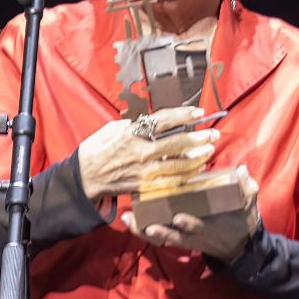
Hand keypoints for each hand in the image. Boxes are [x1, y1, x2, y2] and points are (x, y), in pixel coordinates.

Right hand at [78, 107, 215, 200]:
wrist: (84, 177)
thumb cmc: (97, 149)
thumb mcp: (114, 128)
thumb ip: (136, 124)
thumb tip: (155, 120)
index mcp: (132, 133)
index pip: (164, 121)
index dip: (184, 115)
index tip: (199, 113)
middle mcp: (140, 151)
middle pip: (177, 143)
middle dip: (199, 138)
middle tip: (213, 133)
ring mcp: (144, 171)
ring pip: (179, 164)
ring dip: (198, 157)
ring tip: (210, 150)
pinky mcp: (145, 186)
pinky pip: (171, 182)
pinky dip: (187, 175)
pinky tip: (197, 169)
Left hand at [122, 165, 261, 261]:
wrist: (239, 248)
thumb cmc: (243, 223)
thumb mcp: (249, 205)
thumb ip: (247, 188)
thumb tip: (241, 170)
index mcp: (210, 226)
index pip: (198, 227)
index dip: (189, 224)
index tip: (179, 218)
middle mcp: (194, 234)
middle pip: (173, 235)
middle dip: (160, 231)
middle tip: (147, 225)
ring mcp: (184, 237)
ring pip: (161, 237)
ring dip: (144, 231)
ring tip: (129, 221)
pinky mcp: (178, 238)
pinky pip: (157, 237)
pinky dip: (142, 231)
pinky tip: (128, 221)